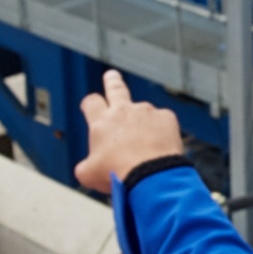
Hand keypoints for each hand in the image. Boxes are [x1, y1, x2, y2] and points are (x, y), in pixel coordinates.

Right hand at [73, 70, 187, 194]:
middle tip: (111, 76)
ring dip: (143, 123)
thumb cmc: (118, 176)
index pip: (91, 102)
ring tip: (146, 144)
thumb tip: (86, 168)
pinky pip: (163, 123)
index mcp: (101, 122)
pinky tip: (161, 148)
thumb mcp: (89, 175)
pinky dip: (162, 133)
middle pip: (116, 88)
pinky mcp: (166, 118)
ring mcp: (146, 112)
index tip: (91, 105)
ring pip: (143, 113)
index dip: (90, 104)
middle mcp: (123, 111)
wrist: (150, 177)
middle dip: (112, 81)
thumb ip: (86, 166)